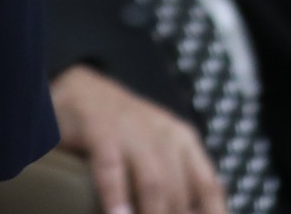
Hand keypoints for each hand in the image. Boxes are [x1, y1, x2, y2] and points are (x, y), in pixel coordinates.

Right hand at [51, 64, 225, 213]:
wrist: (81, 89)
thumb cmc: (120, 133)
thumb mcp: (155, 155)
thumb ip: (174, 185)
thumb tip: (193, 212)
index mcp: (184, 145)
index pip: (209, 189)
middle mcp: (166, 137)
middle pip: (180, 194)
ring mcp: (134, 131)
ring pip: (154, 183)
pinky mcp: (100, 128)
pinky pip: (111, 166)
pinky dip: (116, 195)